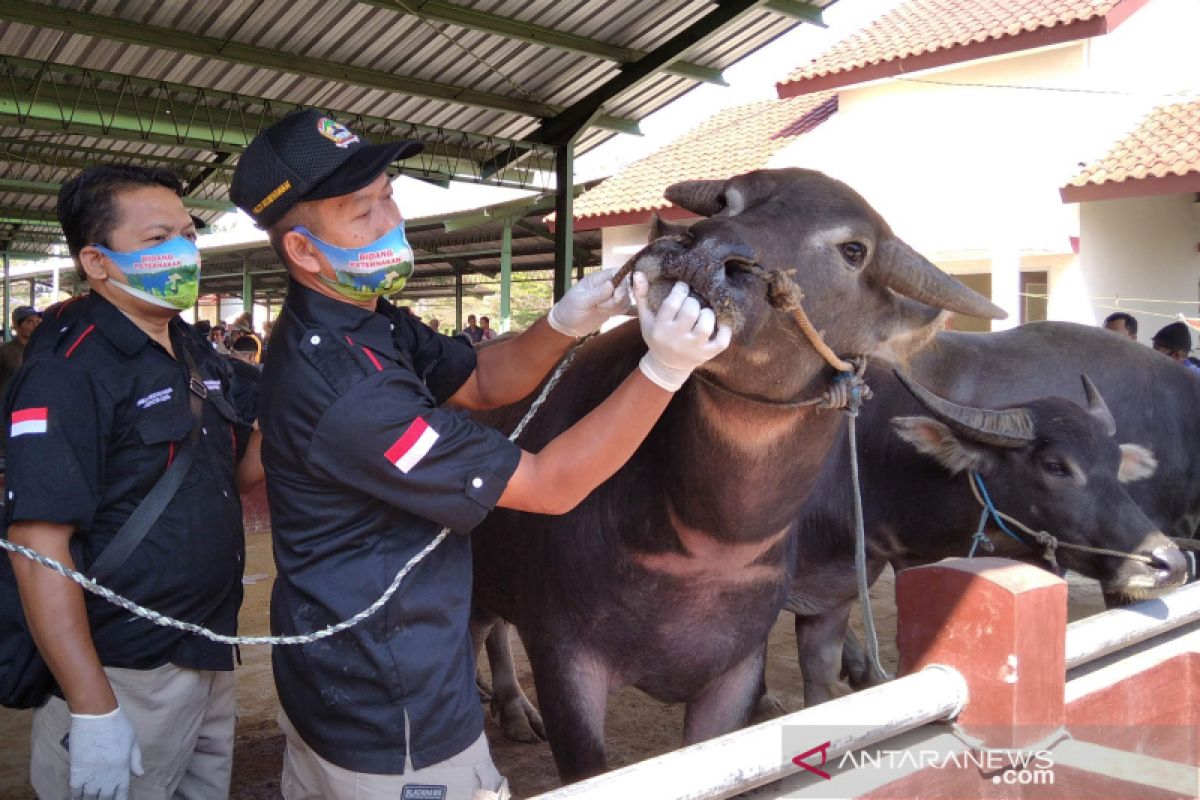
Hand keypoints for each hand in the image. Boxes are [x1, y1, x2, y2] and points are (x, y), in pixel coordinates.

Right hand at [69, 706, 143, 799]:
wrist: (96, 715)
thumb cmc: (117, 725)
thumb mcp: (132, 741)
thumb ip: (135, 760)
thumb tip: (140, 774)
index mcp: (123, 769)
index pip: (122, 793)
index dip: (119, 799)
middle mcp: (108, 776)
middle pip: (105, 797)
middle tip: (103, 798)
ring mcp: (91, 774)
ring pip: (90, 796)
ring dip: (90, 799)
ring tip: (91, 799)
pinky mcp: (77, 770)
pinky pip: (75, 790)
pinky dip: (76, 796)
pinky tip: (77, 798)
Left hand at [547, 267, 631, 337]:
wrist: (567, 325)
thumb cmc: (569, 309)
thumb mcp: (580, 301)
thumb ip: (596, 293)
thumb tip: (611, 284)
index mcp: (597, 279)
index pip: (616, 272)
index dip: (621, 282)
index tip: (615, 295)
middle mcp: (606, 285)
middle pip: (624, 286)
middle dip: (617, 299)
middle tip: (600, 306)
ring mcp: (610, 296)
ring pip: (626, 297)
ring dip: (616, 306)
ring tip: (600, 309)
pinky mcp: (613, 307)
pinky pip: (624, 306)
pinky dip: (619, 311)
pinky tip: (607, 313)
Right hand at [633, 273, 731, 390]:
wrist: (667, 366)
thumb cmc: (657, 336)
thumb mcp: (646, 319)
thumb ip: (641, 296)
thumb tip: (639, 273)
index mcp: (660, 328)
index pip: (672, 303)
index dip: (680, 290)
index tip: (683, 287)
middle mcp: (676, 339)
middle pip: (691, 311)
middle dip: (694, 301)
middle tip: (693, 302)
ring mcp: (693, 348)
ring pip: (706, 325)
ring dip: (708, 314)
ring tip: (704, 312)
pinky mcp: (707, 354)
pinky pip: (722, 341)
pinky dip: (725, 330)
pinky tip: (720, 323)